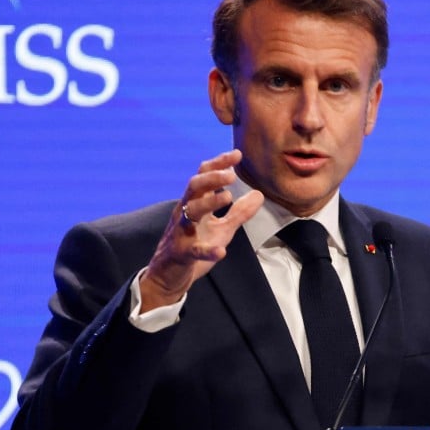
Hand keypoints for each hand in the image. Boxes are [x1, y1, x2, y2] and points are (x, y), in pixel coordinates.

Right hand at [140, 150, 263, 310]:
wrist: (170, 275)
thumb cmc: (195, 246)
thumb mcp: (222, 228)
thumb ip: (239, 213)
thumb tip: (259, 194)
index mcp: (195, 204)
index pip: (204, 177)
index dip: (219, 164)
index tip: (237, 154)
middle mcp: (185, 213)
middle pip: (194, 187)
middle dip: (211, 177)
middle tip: (231, 174)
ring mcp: (182, 232)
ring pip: (190, 212)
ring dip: (209, 202)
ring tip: (228, 196)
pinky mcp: (181, 253)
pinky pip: (193, 250)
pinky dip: (207, 251)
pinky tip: (221, 252)